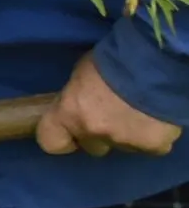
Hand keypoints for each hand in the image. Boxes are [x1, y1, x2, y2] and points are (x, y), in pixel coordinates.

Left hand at [36, 53, 180, 157]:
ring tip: (138, 112)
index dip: (61, 137)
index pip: (50, 141)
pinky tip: (158, 118)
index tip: (69, 132)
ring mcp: (126, 143)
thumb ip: (76, 99)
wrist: (154, 63)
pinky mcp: (155, 146)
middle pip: (93, 146)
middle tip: (111, 115)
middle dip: (99, 134)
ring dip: (127, 134)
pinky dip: (154, 136)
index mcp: (70, 113)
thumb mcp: (81, 74)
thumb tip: (79, 107)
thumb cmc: (111, 60)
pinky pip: (152, 146)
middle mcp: (95, 133)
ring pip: (123, 147)